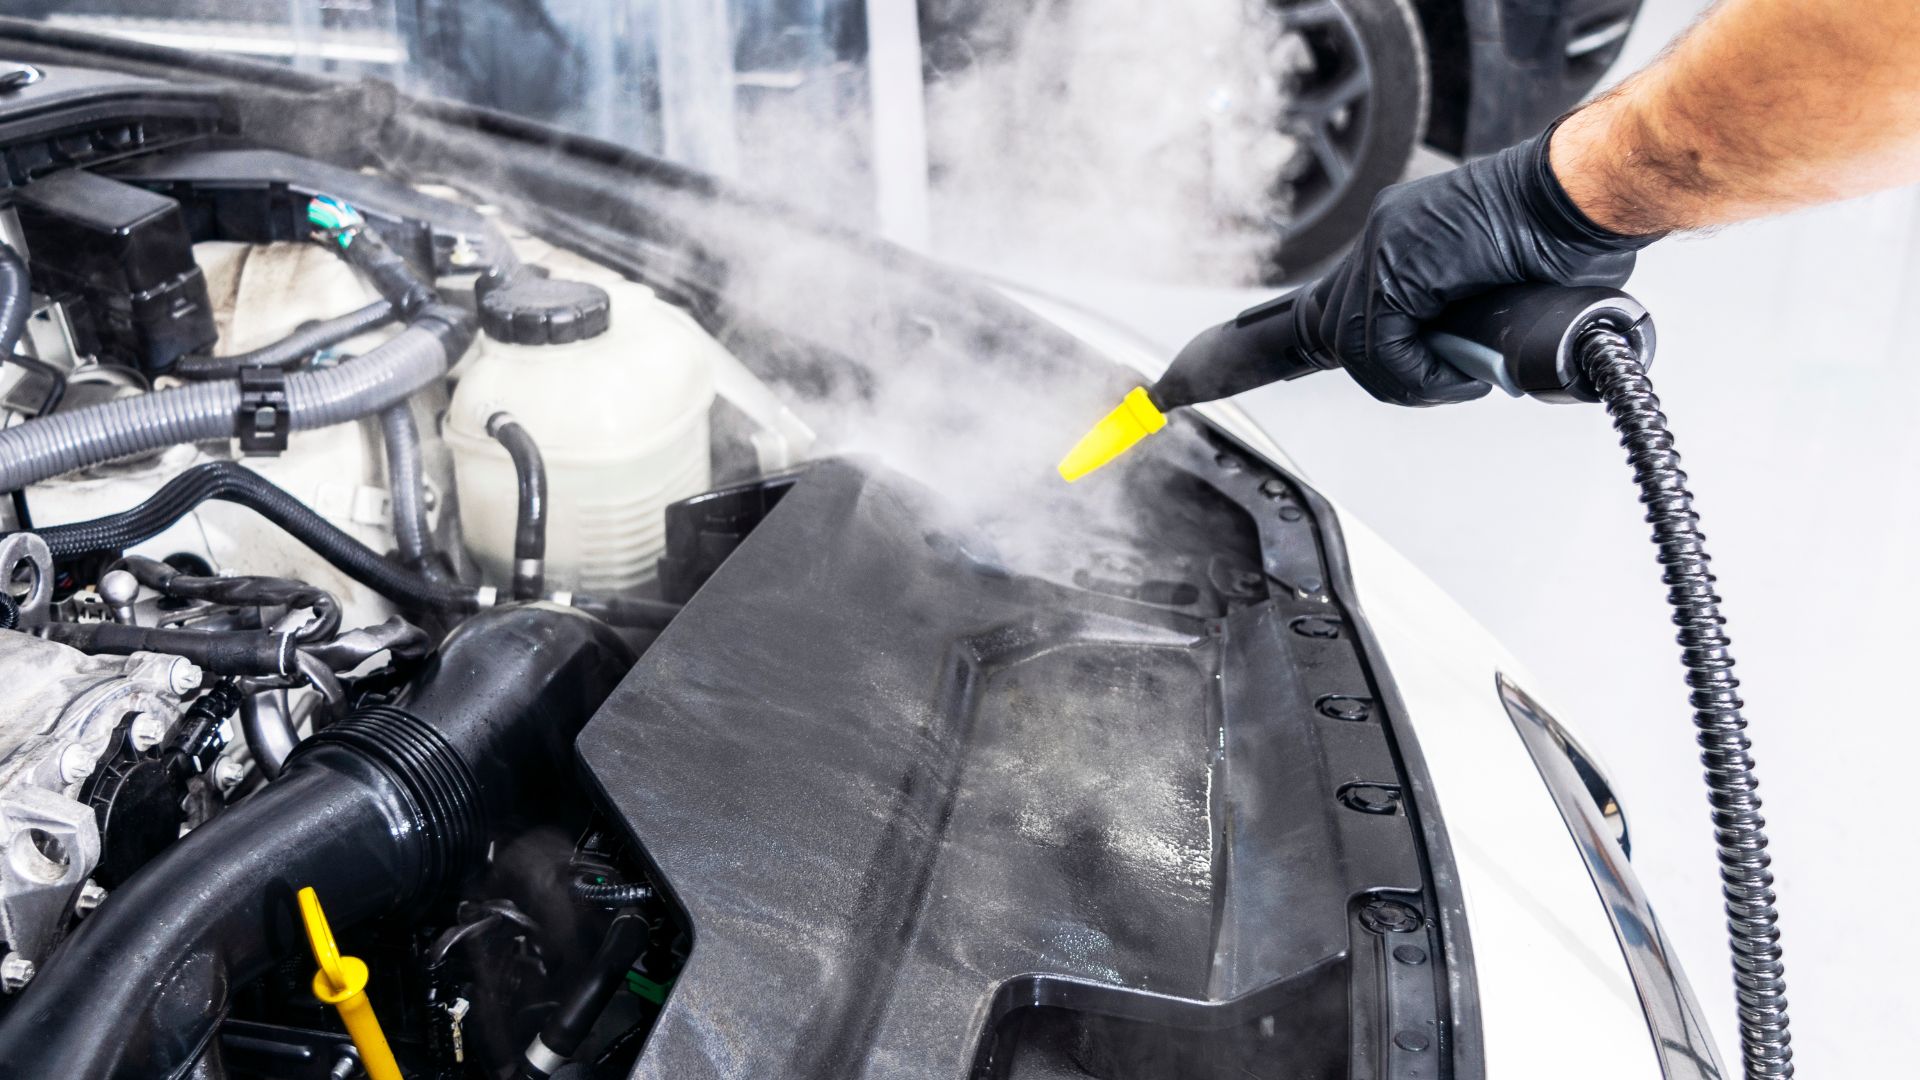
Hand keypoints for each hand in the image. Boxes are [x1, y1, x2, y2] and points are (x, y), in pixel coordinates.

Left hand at [1297, 126, 1656, 404]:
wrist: (1589, 196)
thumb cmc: (1569, 233)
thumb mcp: (1499, 282)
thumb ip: (1466, 316)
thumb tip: (1465, 362)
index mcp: (1403, 235)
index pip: (1350, 309)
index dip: (1379, 358)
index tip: (1424, 378)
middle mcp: (1384, 232)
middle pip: (1339, 328)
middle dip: (1389, 375)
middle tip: (1444, 386)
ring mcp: (1384, 241)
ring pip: (1353, 342)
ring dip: (1407, 380)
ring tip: (1461, 383)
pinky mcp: (1397, 262)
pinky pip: (1381, 343)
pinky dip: (1419, 376)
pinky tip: (1464, 377)